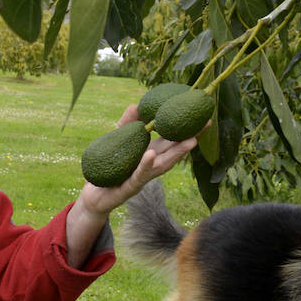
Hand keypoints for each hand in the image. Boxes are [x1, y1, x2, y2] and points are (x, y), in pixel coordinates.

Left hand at [64, 102, 198, 265]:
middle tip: (205, 125)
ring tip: (191, 141)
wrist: (94, 196)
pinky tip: (151, 155)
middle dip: (190, 139)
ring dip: (177, 154)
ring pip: (162, 166)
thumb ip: (126, 125)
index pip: (171, 140)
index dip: (186, 129)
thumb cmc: (109, 168)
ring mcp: (142, 178)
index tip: (201, 115)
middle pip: (173, 152)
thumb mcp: (116, 142)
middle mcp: (150, 167)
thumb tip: (135, 105)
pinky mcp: (128, 188)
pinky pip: (138, 175)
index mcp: (150, 155)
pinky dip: (145, 165)